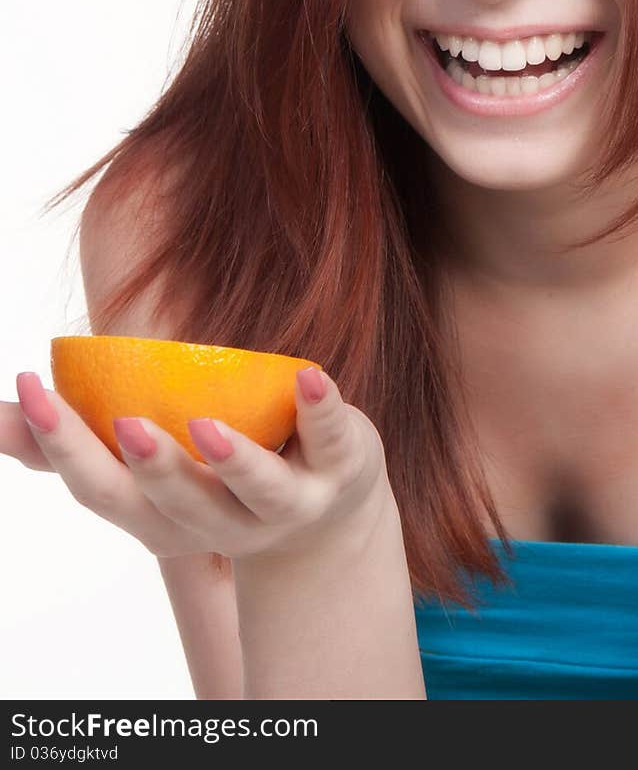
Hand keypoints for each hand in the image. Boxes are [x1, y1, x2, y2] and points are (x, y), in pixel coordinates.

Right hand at [1, 367, 393, 560]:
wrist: (327, 513)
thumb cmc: (214, 474)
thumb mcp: (145, 470)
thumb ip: (74, 444)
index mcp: (161, 518)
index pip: (104, 490)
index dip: (65, 447)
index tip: (33, 389)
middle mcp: (221, 523)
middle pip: (178, 501)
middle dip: (153, 466)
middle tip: (126, 424)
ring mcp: (286, 504)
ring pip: (257, 489)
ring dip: (233, 460)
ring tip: (207, 424)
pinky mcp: (340, 470)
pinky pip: (332, 440)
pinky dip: (322, 409)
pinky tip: (309, 376)